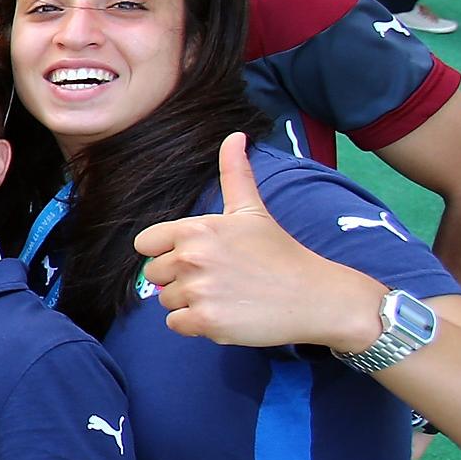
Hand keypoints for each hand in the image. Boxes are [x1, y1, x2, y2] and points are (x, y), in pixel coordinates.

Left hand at [134, 134, 386, 353]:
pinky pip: (176, 325)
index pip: (145, 244)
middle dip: (181, 279)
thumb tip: (234, 134)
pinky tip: (227, 312)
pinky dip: (197, 325)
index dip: (167, 252)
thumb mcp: (252, 210)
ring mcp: (198, 290)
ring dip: (191, 303)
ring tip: (228, 294)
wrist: (315, 296)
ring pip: (166, 301)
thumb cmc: (280, 253)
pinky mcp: (206, 321)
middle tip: (221, 277)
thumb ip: (235, 173)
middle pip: (154, 274)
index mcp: (195, 229)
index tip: (198, 256)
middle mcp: (191, 257)